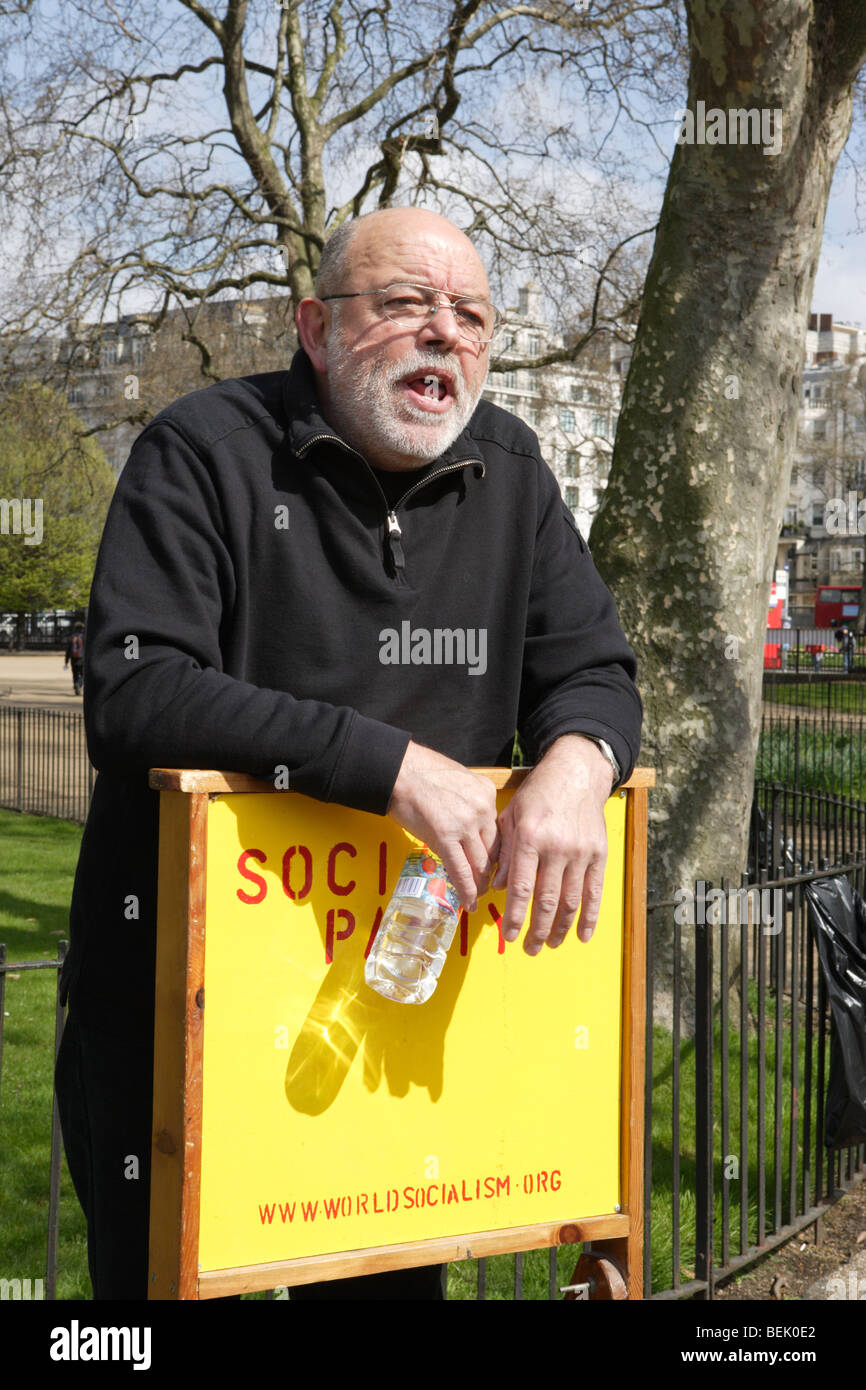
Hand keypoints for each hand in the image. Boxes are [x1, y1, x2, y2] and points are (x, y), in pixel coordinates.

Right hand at [387, 741, 498, 910]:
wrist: (398, 770)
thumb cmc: (420, 772)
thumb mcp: (458, 779)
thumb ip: (468, 801)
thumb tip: (467, 823)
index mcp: (486, 793)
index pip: (498, 831)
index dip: (497, 853)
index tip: (494, 865)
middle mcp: (482, 808)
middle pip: (493, 849)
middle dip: (491, 872)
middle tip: (487, 885)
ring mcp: (466, 823)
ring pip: (480, 863)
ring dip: (480, 884)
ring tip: (477, 896)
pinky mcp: (445, 836)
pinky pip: (461, 870)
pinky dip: (467, 890)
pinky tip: (469, 902)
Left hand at [493, 734, 613, 952]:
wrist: (576, 774)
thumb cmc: (538, 794)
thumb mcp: (511, 817)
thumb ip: (505, 853)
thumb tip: (501, 888)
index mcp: (531, 838)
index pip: (522, 888)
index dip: (516, 917)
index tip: (509, 936)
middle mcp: (557, 848)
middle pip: (547, 901)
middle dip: (537, 930)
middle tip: (529, 949)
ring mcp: (581, 853)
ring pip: (571, 902)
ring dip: (560, 929)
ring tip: (550, 945)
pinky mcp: (599, 854)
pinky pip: (594, 892)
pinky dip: (589, 918)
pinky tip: (582, 936)